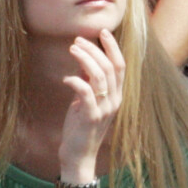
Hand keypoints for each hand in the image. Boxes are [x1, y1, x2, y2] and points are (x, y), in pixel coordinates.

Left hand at [59, 29, 124, 182]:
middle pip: (110, 67)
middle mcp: (114, 100)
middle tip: (79, 40)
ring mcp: (104, 109)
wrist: (79, 156)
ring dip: (85, 59)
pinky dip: (76, 81)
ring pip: (99, 77)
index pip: (121, 65)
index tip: (102, 32)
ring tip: (72, 49)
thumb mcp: (87, 99)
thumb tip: (83, 56)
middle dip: (95, 49)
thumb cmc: (81, 125)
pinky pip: (85, 93)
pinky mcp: (90, 117)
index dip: (113, 47)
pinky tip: (66, 77)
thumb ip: (89, 80)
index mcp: (116, 95)